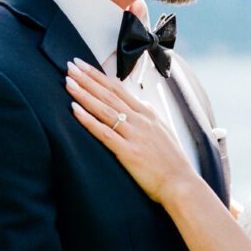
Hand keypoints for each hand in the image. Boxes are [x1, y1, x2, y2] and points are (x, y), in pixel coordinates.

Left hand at [65, 59, 195, 202]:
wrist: (181, 184)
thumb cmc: (172, 162)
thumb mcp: (163, 132)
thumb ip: (150, 116)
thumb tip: (140, 104)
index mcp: (148, 114)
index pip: (118, 89)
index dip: (99, 76)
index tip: (83, 66)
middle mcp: (141, 120)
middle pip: (109, 94)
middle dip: (87, 79)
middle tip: (70, 66)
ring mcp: (135, 135)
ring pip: (104, 109)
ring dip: (84, 94)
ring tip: (68, 82)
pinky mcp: (128, 152)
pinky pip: (104, 133)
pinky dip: (88, 120)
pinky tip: (74, 110)